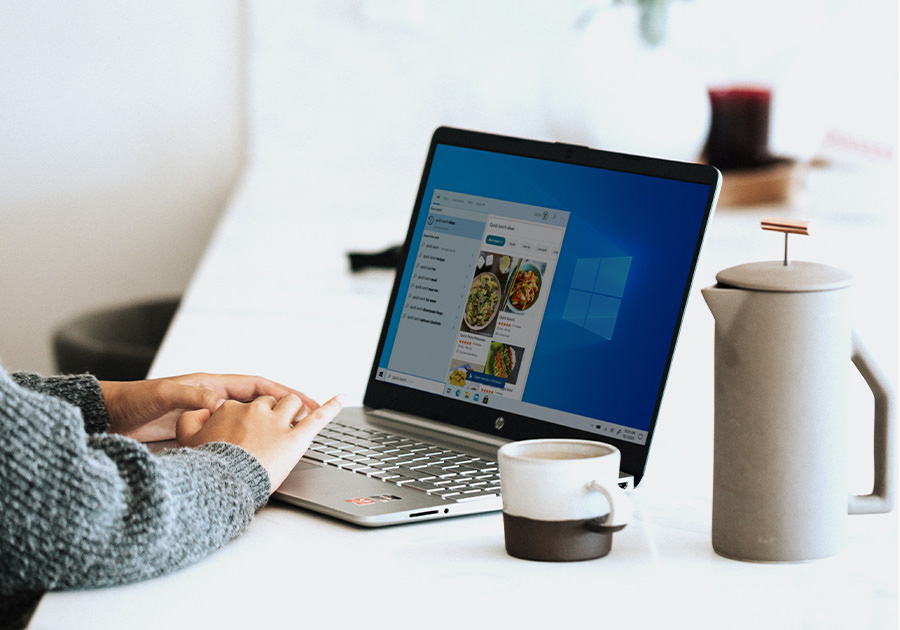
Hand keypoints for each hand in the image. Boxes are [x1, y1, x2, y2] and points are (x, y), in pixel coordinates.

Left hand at [100, 374, 319, 442]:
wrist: (111, 415)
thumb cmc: (135, 401)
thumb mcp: (165, 396)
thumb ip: (192, 397)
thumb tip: (219, 403)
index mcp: (212, 385)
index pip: (258, 386)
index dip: (284, 393)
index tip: (306, 402)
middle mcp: (215, 398)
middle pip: (261, 403)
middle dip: (287, 410)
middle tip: (313, 420)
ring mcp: (210, 416)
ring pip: (251, 420)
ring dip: (273, 426)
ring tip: (296, 437)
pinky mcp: (202, 433)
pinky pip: (236, 435)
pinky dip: (253, 441)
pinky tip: (262, 452)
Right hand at [176, 393, 344, 491]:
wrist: (221, 485)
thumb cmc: (206, 466)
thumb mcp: (187, 439)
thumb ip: (192, 420)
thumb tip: (201, 412)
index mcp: (232, 409)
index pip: (246, 405)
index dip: (249, 418)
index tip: (247, 431)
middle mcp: (256, 411)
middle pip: (270, 402)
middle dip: (274, 413)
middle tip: (272, 431)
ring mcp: (277, 423)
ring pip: (292, 404)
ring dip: (295, 411)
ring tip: (295, 422)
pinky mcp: (296, 439)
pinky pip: (317, 418)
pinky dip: (331, 407)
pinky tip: (341, 399)